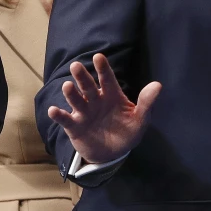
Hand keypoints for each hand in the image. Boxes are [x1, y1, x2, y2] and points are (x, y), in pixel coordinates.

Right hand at [46, 53, 160, 164]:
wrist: (112, 154)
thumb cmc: (126, 132)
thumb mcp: (140, 119)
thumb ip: (146, 102)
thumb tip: (158, 85)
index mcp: (112, 95)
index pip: (107, 79)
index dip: (103, 69)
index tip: (99, 56)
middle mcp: (96, 100)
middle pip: (88, 86)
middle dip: (82, 76)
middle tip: (76, 66)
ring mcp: (84, 112)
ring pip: (76, 100)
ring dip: (71, 93)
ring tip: (67, 86)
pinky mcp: (74, 127)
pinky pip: (65, 120)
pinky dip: (58, 115)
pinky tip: (53, 110)